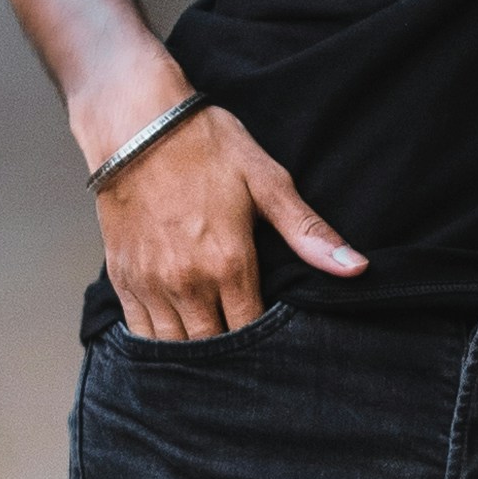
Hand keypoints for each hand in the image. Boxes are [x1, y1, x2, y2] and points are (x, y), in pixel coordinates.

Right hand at [87, 98, 365, 336]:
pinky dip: (156, 342)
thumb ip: (307, 232)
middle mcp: (187, 282)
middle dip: (229, 355)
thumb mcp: (266, 181)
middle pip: (211, 347)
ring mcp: (150, 282)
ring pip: (174, 346)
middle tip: (243, 355)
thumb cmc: (205, 146)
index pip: (251, 330)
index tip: (272, 344)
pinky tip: (173, 339)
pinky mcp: (122, 276)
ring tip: (210, 352)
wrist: (135, 123)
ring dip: (192, 354)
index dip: (263, 344)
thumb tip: (355, 267)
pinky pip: (138, 330)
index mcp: (228, 263)